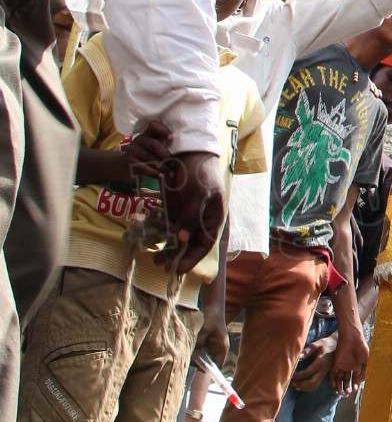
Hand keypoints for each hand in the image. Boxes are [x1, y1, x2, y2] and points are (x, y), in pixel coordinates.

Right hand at [124, 119, 172, 178]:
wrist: (122, 166)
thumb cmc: (143, 157)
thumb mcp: (151, 149)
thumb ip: (162, 146)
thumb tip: (182, 151)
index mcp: (146, 134)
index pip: (153, 125)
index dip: (163, 130)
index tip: (171, 138)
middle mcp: (138, 140)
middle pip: (155, 145)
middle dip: (166, 155)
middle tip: (174, 164)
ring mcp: (132, 151)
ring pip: (150, 159)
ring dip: (163, 167)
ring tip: (171, 173)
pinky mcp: (129, 162)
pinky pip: (144, 168)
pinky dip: (154, 173)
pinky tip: (161, 177)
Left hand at [158, 152, 224, 274]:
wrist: (190, 152)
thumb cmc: (202, 172)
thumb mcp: (199, 194)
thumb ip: (190, 216)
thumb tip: (182, 239)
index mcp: (212, 219)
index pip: (204, 244)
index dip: (193, 259)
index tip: (179, 269)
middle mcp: (199, 220)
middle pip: (188, 244)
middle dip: (176, 256)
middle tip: (161, 265)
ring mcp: (186, 214)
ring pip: (176, 236)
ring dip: (166, 246)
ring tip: (154, 257)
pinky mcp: (174, 207)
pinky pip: (165, 224)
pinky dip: (158, 231)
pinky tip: (149, 237)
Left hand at [194, 300, 227, 368]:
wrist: (212, 307)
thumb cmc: (212, 317)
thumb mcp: (205, 328)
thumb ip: (199, 340)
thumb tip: (192, 351)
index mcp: (222, 348)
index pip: (218, 364)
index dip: (209, 368)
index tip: (198, 366)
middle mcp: (217, 349)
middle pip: (208, 362)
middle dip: (199, 362)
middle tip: (190, 358)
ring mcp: (211, 346)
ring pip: (202, 357)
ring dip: (195, 356)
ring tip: (188, 352)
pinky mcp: (205, 343)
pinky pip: (199, 351)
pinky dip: (194, 350)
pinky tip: (188, 346)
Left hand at [291, 334, 337, 392]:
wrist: (336, 346)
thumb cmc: (325, 344)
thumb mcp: (317, 344)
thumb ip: (308, 351)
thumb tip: (299, 357)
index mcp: (320, 362)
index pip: (308, 372)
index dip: (299, 375)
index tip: (291, 375)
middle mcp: (323, 370)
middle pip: (312, 382)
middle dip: (301, 384)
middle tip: (292, 383)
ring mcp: (324, 373)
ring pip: (315, 386)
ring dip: (305, 388)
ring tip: (295, 386)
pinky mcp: (324, 375)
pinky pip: (317, 385)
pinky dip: (309, 388)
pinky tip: (302, 387)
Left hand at [330, 326, 368, 394]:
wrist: (353, 338)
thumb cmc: (361, 348)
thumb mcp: (366, 361)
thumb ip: (363, 372)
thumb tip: (359, 381)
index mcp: (357, 366)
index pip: (355, 378)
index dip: (354, 385)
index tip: (355, 390)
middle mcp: (349, 367)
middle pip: (347, 379)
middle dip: (347, 387)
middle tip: (347, 393)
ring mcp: (342, 365)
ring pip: (340, 378)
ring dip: (340, 385)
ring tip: (341, 392)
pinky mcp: (336, 362)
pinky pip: (333, 372)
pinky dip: (332, 379)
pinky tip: (334, 385)